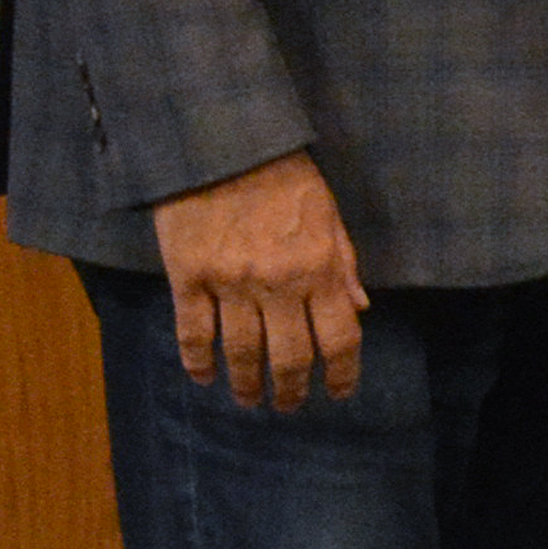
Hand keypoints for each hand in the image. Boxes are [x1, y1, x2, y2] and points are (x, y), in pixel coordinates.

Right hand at [152, 148, 367, 409]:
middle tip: (287, 405)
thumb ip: (343, 264)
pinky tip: (203, 377)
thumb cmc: (282, 175)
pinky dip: (198, 361)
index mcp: (319, 268)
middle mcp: (278, 284)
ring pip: (241, 352)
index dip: (342, 373)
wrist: (220, 143)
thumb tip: (359, 309)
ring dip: (246, 383)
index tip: (338, 392)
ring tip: (248, 399)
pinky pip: (192, 331)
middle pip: (289, 356)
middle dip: (291, 389)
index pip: (340, 337)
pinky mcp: (188, 276)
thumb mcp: (327, 213)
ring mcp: (230, 283)